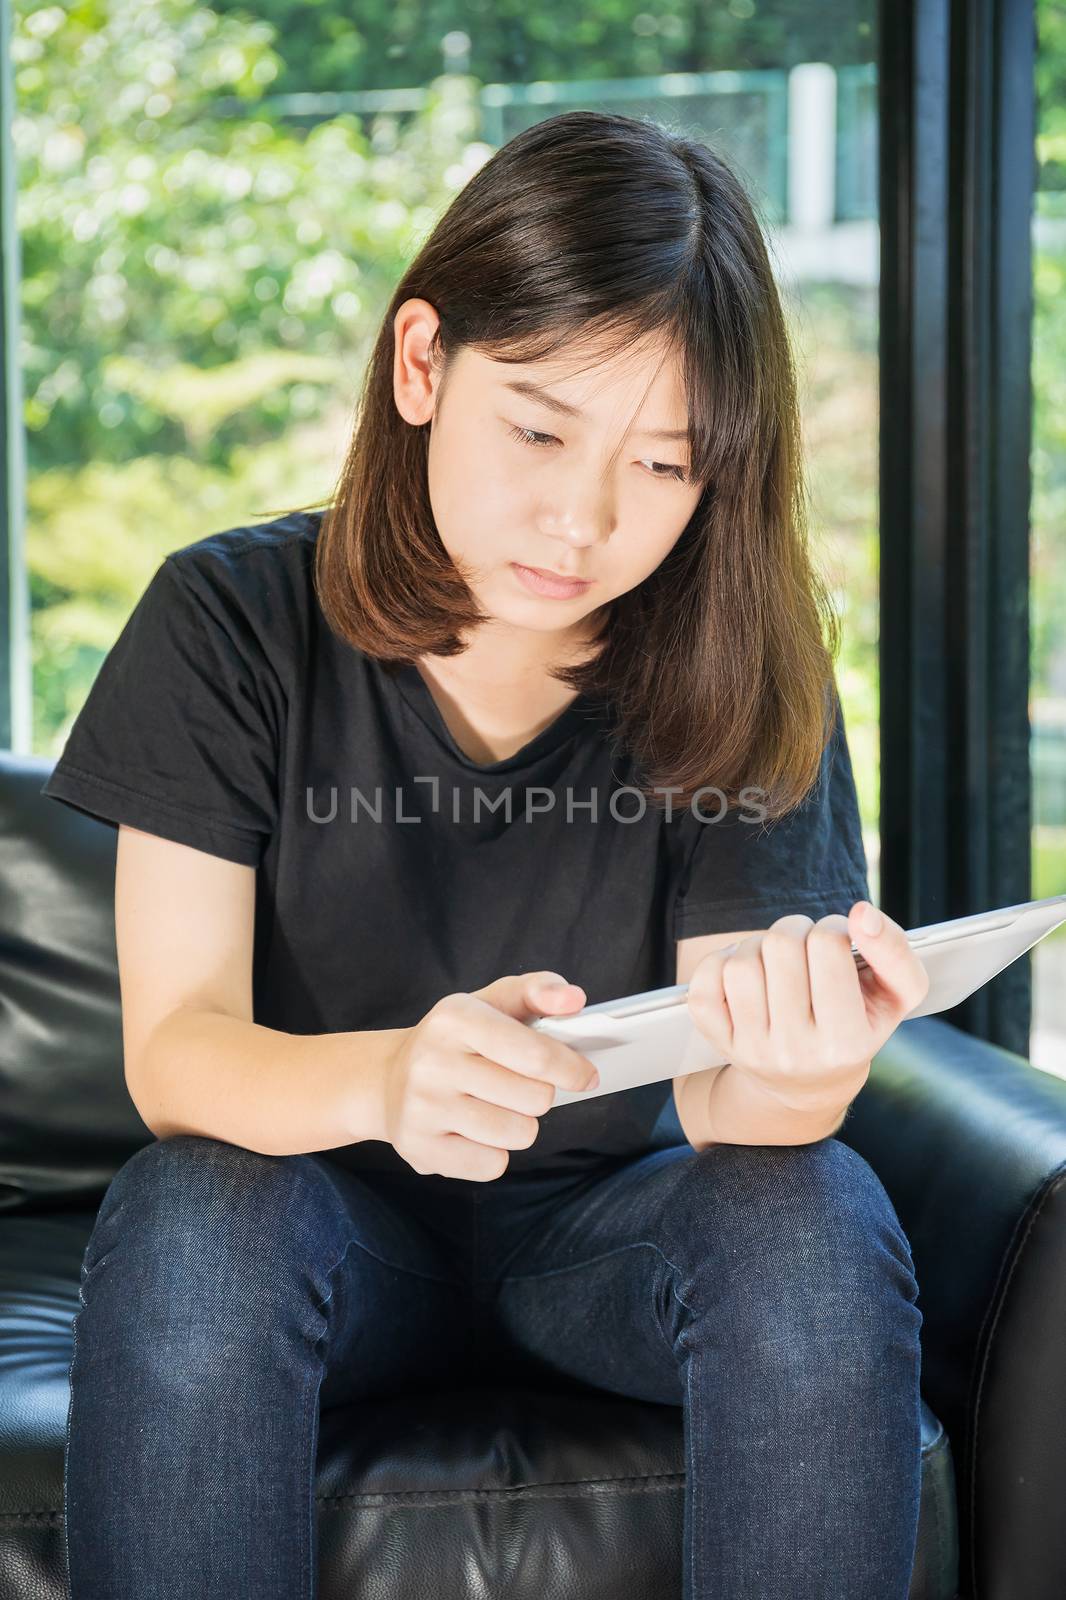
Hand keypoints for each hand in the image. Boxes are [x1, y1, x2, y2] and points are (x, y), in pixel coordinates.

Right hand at [380, 971, 599, 1181]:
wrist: (387, 1079)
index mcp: (455, 1017)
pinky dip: (494, 1152)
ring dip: (519, 1124)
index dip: (572, 1068)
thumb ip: (538, 991)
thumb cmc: (458, 1039)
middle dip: (540, 1095)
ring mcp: (423, 1108)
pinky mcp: (420, 1149)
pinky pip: (492, 1164)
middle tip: (519, 1086)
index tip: (587, 1076)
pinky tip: (472, 1131)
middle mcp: (433, 1061)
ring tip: (494, 1107)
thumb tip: (575, 999)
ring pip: (518, 1134)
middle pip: (536, 1099)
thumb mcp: (492, 1002)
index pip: (534, 1053)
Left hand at [686, 903, 930, 1113]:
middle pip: (780, 944)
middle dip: (795, 930)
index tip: (838, 941)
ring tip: (777, 960)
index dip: (834, 927)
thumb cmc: (857, 1025)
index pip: (828, 945)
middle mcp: (796, 1051)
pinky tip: (745, 973)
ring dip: (759, 946)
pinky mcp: (719, 1042)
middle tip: (806, 948)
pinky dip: (720, 963)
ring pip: (741, 962)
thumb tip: (862, 913)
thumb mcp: (896, 995)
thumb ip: (894, 950)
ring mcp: (753, 1049)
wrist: (810, 1084)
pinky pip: (703, 984)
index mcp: (846, 1041)